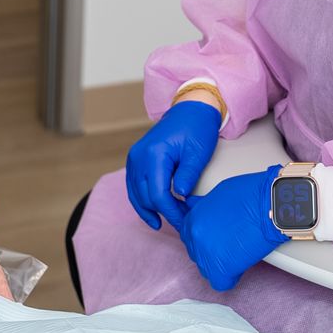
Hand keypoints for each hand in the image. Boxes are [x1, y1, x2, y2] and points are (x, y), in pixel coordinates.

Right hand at [126, 100, 222, 230]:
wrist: (190, 108)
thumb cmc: (197, 128)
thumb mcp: (198, 153)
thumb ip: (188, 176)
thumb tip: (181, 198)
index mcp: (154, 154)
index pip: (159, 194)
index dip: (171, 213)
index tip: (185, 223)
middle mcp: (138, 157)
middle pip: (145, 197)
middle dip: (164, 213)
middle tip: (183, 223)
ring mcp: (134, 158)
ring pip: (136, 194)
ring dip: (150, 210)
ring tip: (166, 223)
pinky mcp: (135, 159)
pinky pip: (134, 186)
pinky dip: (142, 200)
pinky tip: (153, 213)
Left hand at [180, 165, 285, 291]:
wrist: (270, 206)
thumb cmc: (251, 195)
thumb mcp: (217, 194)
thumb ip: (202, 207)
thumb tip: (193, 207)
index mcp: (192, 219)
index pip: (190, 237)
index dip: (206, 238)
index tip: (218, 238)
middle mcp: (194, 237)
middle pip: (197, 253)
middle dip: (212, 250)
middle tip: (230, 244)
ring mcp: (205, 253)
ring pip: (207, 269)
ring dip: (219, 263)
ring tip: (237, 253)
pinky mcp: (221, 268)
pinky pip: (220, 283)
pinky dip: (230, 277)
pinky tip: (240, 267)